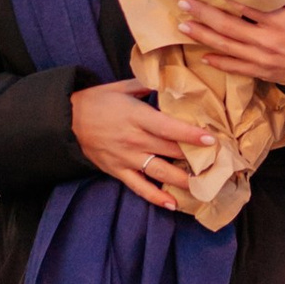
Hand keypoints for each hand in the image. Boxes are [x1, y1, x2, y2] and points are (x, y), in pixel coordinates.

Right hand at [70, 79, 219, 211]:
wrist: (65, 121)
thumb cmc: (96, 101)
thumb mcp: (121, 87)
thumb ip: (146, 85)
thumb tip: (169, 79)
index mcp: (137, 117)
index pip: (169, 128)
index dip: (192, 135)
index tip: (212, 140)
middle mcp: (135, 140)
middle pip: (171, 151)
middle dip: (196, 158)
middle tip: (219, 163)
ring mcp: (126, 158)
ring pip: (161, 172)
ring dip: (184, 180)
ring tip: (204, 185)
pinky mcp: (118, 171)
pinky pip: (140, 187)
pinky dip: (156, 197)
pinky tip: (173, 204)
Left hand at [178, 0, 284, 96]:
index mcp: (280, 21)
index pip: (246, 7)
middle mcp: (265, 40)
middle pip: (228, 26)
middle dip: (203, 14)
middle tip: (183, 3)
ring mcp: (261, 59)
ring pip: (226, 47)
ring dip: (203, 36)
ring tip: (183, 26)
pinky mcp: (261, 72)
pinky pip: (235, 68)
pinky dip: (218, 63)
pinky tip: (203, 55)